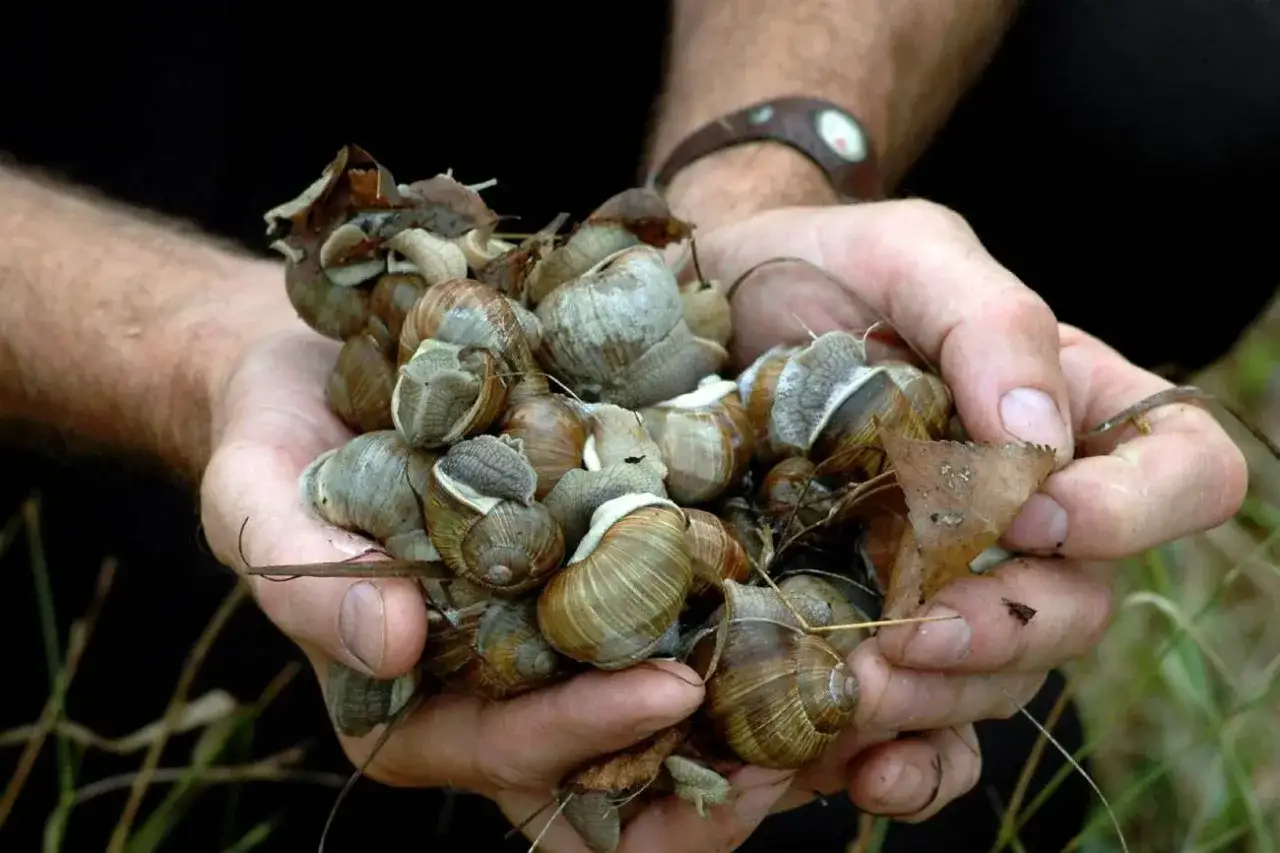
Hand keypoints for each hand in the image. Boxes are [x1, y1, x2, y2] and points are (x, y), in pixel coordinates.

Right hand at [196, 317, 793, 850]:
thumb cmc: (274, 443)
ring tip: (826, 684)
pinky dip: (741, 630)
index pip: (509, 751)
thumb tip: (395, 641)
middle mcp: (494, 690)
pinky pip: (675, 619)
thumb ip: (306, 579)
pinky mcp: (598, 574)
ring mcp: (552, 639)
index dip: (586, 734)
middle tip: (792, 740)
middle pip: (601, 780)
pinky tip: (809, 597)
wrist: (315, 371)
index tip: (670, 685)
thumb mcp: (256, 501)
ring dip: (742, 723)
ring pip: (657, 723)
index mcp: (411, 704)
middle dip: (692, 780)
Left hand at [678, 197, 1248, 819]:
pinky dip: (908, 759)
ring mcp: (954, 578)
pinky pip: (929, 723)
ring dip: (939, 695)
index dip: (1133, 514)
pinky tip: (858, 764)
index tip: (1031, 516)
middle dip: (1008, 628)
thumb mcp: (910, 255)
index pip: (1184, 474)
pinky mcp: (877, 627)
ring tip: (853, 685)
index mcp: (1071, 415)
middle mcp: (1029, 512)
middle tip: (911, 627)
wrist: (714, 310)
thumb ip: (990, 324)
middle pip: (1084, 604)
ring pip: (1004, 676)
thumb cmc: (826, 268)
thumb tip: (1041, 440)